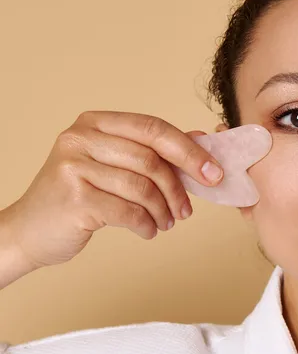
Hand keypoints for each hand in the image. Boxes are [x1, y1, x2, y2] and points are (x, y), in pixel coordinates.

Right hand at [5, 111, 222, 270]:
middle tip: (188, 210)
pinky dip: (146, 224)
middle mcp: (80, 138)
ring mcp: (73, 167)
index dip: (189, 151)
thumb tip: (202, 141)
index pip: (153, 128)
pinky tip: (148, 230)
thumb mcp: (113, 166)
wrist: (29, 230)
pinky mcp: (74, 198)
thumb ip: (153, 152)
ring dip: (162, 211)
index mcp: (94, 122)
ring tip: (165, 223)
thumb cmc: (79, 197)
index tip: (214, 173)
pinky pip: (128, 212)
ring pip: (142, 187)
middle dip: (178, 187)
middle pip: (151, 158)